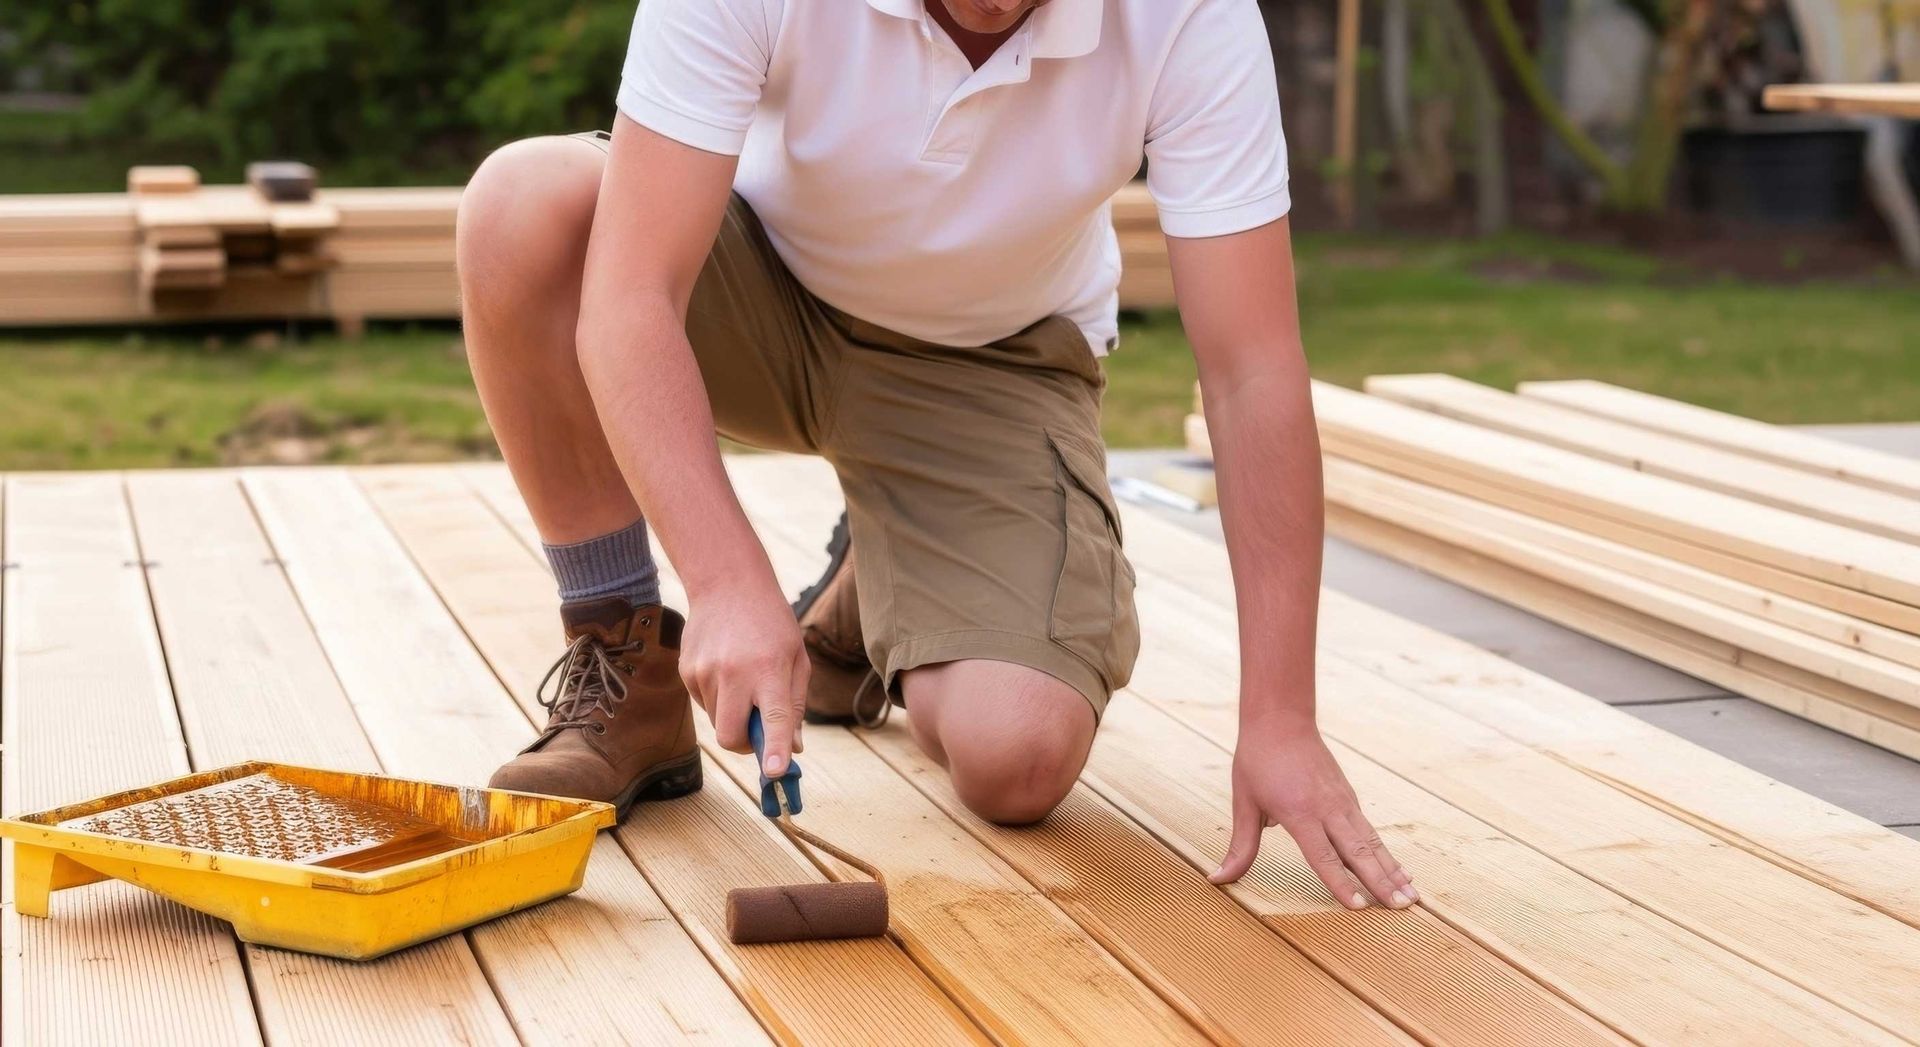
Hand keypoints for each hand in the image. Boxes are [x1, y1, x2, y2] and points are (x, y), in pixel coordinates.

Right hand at [680, 581, 809, 776]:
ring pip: (718, 723)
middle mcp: (734, 673)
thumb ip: (795, 706)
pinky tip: (725, 668)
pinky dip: (718, 698)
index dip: (774, 749)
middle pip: (732, 737)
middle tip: (758, 729)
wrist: (727, 583)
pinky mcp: (686, 671)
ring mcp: (705, 673)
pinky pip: (704, 704)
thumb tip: (792, 749)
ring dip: (733, 715)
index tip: (775, 772)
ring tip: (743, 680)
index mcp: (770, 669)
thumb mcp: (796, 658)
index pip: (773, 717)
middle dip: (745, 745)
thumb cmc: (771, 623)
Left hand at [1209, 723, 1417, 909]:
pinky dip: (1385, 853)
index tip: (1359, 907)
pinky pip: (1369, 830)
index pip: (1323, 857)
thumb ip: (1240, 848)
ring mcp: (1342, 801)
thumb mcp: (1243, 804)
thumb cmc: (1257, 762)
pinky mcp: (1348, 796)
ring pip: (1372, 842)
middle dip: (1382, 883)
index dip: (1341, 884)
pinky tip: (1399, 870)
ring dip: (1392, 870)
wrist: (1280, 720)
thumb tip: (1218, 879)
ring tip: (1411, 896)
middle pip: (1358, 853)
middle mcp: (1327, 809)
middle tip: (1403, 908)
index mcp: (1300, 813)